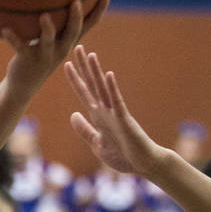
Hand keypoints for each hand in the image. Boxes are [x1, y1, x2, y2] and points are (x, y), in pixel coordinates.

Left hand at [3, 0, 109, 97]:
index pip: (90, 23)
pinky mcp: (27, 60)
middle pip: (73, 32)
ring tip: (43, 15)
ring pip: (48, 40)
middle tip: (77, 1)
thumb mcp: (49, 38)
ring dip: (47, 28)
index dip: (100, 8)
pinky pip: (20, 46)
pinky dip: (13, 38)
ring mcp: (44, 55)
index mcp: (68, 41)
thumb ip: (54, 20)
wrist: (23, 85)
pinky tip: (5, 29)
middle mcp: (60, 48)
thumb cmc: (36, 54)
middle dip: (76, 17)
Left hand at [65, 44, 166, 176]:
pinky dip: (112, 89)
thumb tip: (73, 114)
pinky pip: (117, 102)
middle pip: (92, 85)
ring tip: (90, 55)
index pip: (84, 93)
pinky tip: (109, 75)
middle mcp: (106, 110)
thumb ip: (84, 129)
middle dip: (83, 67)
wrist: (143, 164)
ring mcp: (116, 113)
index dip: (75, 79)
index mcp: (98, 116)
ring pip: (103, 89)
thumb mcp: (96, 143)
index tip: (66, 63)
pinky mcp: (125, 120)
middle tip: (77, 46)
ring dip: (96, 72)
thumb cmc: (123, 155)